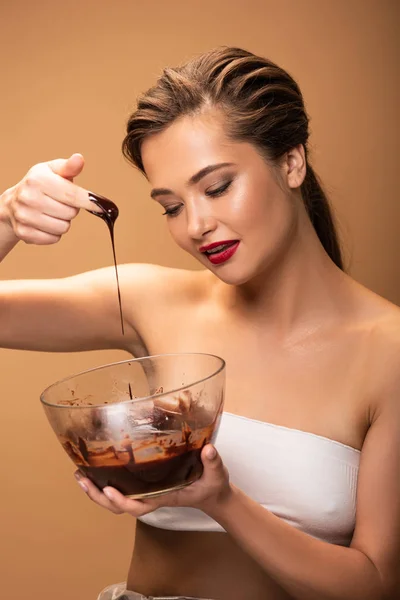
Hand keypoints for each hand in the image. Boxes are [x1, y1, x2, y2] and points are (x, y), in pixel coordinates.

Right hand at [0, 154, 96, 244]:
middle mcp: (28, 197)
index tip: (101, 206)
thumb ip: (69, 167)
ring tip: (52, 212)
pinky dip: (54, 233)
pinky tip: (45, 223)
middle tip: (61, 203)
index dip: (89, 201)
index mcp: (38, 180)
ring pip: (63, 228)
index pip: (72, 195)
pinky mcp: (24, 233)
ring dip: (63, 222)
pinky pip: (54, 238)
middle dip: (71, 209)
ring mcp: (24, 216)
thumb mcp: (52, 170)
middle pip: (70, 213)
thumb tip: (79, 159)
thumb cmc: (39, 184)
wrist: (12, 203)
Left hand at [74, 444, 231, 517]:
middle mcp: (152, 497)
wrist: (213, 494)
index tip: (110, 489)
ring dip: (97, 492)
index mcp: (165, 496)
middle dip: (99, 496)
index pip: (139, 505)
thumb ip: (213, 462)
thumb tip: (209, 449)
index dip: (123, 501)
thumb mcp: (217, 474)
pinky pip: (122, 490)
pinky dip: (105, 484)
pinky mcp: (146, 487)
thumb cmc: (212, 485)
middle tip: (81, 479)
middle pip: (119, 506)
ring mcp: (148, 494)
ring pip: (117, 501)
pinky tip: (95, 472)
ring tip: (80, 476)